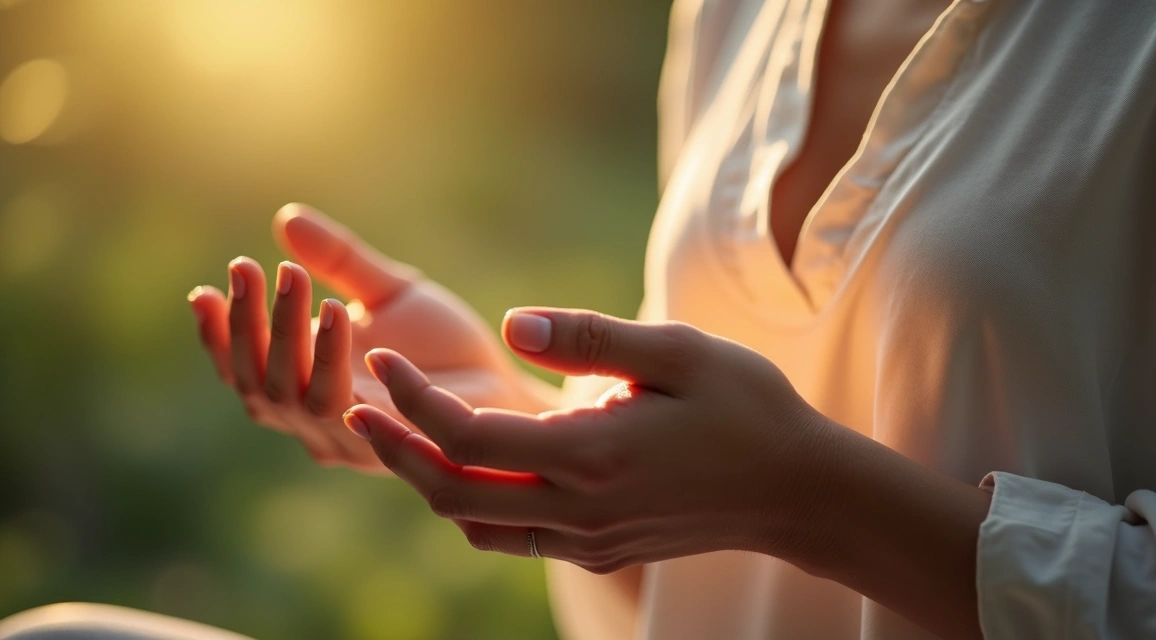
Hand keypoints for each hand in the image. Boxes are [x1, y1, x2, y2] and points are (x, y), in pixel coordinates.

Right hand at [188, 204, 550, 472]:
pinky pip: (339, 401)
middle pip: (253, 381)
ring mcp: (345, 436)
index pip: (243, 368)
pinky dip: (330, 355)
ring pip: (287, 393)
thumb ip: (339, 262)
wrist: (507, 386)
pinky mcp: (382, 441)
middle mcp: (315, 419)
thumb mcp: (388, 292)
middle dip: (244, 323)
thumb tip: (285, 218)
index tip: (203, 289)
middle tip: (246, 268)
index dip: (218, 335)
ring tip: (290, 277)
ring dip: (282, 332)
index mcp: (307, 384)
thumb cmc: (446, 347)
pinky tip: (335, 310)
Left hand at [341, 308, 837, 572]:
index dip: (413, 401)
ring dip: (430, 480)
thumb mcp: (680, 351)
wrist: (797, 493)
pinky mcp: (597, 552)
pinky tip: (473, 463)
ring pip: (475, 524)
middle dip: (397, 449)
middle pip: (452, 495)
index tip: (380, 360)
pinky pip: (511, 537)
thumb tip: (513, 322)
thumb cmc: (747, 407)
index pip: (469, 439)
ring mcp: (586, 541)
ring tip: (403, 429)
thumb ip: (593, 337)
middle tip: (357, 401)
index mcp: (593, 456)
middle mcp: (579, 511)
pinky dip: (473, 503)